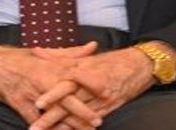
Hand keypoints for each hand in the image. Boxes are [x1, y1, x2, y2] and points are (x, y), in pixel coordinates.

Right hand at [0, 42, 100, 127]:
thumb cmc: (21, 58)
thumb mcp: (46, 53)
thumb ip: (72, 53)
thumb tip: (93, 47)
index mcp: (50, 65)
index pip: (74, 75)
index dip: (90, 83)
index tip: (106, 90)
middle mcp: (41, 79)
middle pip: (65, 97)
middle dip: (82, 111)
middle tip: (97, 121)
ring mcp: (30, 93)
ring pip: (52, 112)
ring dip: (68, 124)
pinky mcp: (19, 104)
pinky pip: (34, 120)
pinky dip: (45, 129)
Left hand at [32, 47, 156, 125]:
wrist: (141, 64)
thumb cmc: (111, 60)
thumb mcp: (84, 56)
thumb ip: (60, 56)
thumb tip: (36, 52)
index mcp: (80, 68)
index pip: (61, 84)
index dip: (49, 95)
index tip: (34, 104)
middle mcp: (89, 84)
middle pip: (67, 102)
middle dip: (50, 117)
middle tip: (35, 127)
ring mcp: (100, 97)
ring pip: (77, 115)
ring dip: (62, 127)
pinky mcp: (108, 106)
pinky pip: (91, 120)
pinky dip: (81, 128)